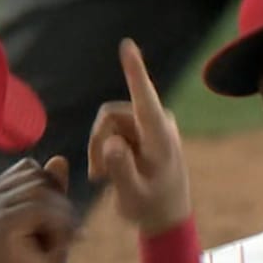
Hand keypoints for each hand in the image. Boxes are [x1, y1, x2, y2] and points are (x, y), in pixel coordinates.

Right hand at [0, 156, 78, 262]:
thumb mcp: (50, 224)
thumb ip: (53, 192)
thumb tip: (59, 159)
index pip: (29, 168)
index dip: (53, 190)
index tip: (59, 224)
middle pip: (36, 175)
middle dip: (59, 203)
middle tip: (63, 237)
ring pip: (41, 190)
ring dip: (62, 217)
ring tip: (59, 243)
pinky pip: (41, 208)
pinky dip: (60, 226)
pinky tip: (59, 247)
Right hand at [88, 38, 189, 235]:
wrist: (166, 218)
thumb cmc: (152, 209)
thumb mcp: (133, 196)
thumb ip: (121, 170)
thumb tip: (110, 144)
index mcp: (160, 137)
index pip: (145, 98)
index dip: (134, 71)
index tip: (127, 45)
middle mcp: (158, 123)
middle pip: (110, 115)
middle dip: (97, 141)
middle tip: (96, 174)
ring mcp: (150, 124)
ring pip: (107, 123)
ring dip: (100, 148)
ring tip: (104, 177)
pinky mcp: (142, 129)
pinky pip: (111, 129)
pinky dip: (105, 150)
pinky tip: (111, 172)